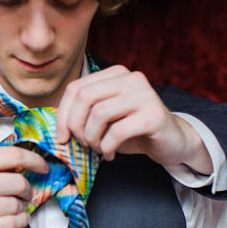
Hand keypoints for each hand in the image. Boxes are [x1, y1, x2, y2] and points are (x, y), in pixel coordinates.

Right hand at [0, 146, 47, 227]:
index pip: (14, 156)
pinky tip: (16, 220)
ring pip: (17, 205)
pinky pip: (12, 225)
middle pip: (19, 183)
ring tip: (14, 208)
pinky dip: (20, 222)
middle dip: (27, 190)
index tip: (43, 166)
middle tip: (24, 194)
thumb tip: (19, 167)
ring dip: (22, 208)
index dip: (35, 161)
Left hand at [55, 65, 212, 172]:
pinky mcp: (155, 115)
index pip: (76, 88)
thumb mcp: (104, 118)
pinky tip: (110, 154)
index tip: (61, 136)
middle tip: (81, 144)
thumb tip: (55, 126)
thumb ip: (83, 113)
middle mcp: (131, 78)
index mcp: (115, 73)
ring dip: (92, 138)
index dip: (63, 114)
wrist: (170, 141)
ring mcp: (145, 94)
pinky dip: (107, 147)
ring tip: (98, 148)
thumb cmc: (132, 129)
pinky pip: (117, 132)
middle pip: (84, 97)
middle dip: (75, 126)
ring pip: (99, 114)